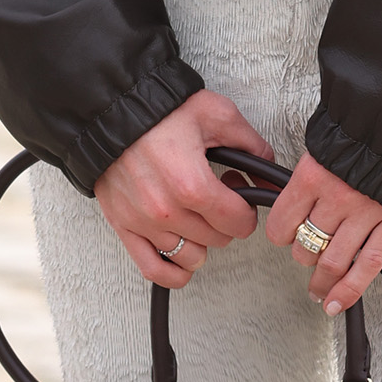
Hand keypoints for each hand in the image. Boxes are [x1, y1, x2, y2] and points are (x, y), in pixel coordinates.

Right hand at [96, 89, 272, 287]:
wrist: (111, 109)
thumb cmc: (159, 110)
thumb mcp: (217, 115)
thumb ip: (252, 146)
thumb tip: (270, 173)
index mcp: (192, 185)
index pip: (239, 223)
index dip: (247, 210)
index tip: (239, 197)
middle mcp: (166, 210)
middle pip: (218, 240)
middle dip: (225, 221)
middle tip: (217, 198)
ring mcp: (143, 222)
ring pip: (191, 257)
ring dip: (202, 242)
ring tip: (196, 218)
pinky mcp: (123, 226)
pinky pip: (153, 269)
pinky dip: (174, 272)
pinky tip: (183, 257)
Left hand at [262, 153, 381, 318]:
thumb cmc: (367, 128)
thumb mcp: (324, 143)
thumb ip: (309, 175)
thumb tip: (296, 201)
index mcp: (313, 175)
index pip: (282, 223)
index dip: (281, 234)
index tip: (285, 236)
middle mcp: (336, 198)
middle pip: (306, 245)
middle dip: (303, 255)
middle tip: (306, 255)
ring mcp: (365, 214)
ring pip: (333, 262)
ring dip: (321, 281)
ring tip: (317, 290)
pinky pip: (368, 266)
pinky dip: (349, 290)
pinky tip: (337, 303)